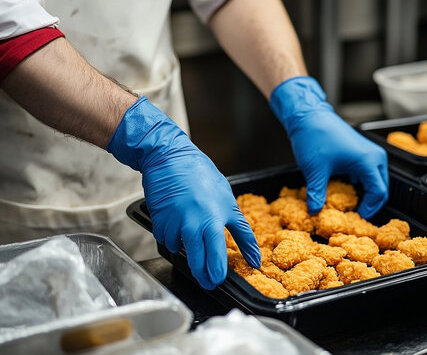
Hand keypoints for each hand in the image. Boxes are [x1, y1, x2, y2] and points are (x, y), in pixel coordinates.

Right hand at [107, 97, 260, 289]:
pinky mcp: (159, 222)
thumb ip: (241, 232)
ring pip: (180, 253)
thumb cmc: (202, 177)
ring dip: (186, 253)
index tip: (220, 280)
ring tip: (193, 241)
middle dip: (203, 276)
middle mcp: (192, 225)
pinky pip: (166, 240)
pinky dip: (172, 239)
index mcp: (213, 220)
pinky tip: (179, 227)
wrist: (170, 158)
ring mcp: (174, 224)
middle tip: (208, 281)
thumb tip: (254, 258)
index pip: (217, 257)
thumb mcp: (229, 202)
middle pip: (198, 263)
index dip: (219, 273)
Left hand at [270, 76, 387, 218]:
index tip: (356, 218)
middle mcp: (374, 156)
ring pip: (376, 180)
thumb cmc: (314, 137)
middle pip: (381, 188)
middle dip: (371, 204)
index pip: (378, 193)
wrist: (309, 115)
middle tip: (356, 216)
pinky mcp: (363, 152)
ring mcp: (370, 153)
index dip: (369, 209)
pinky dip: (362, 184)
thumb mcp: (314, 170)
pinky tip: (347, 190)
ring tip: (351, 205)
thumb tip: (314, 212)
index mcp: (368, 161)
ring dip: (367, 194)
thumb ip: (317, 194)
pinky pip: (369, 173)